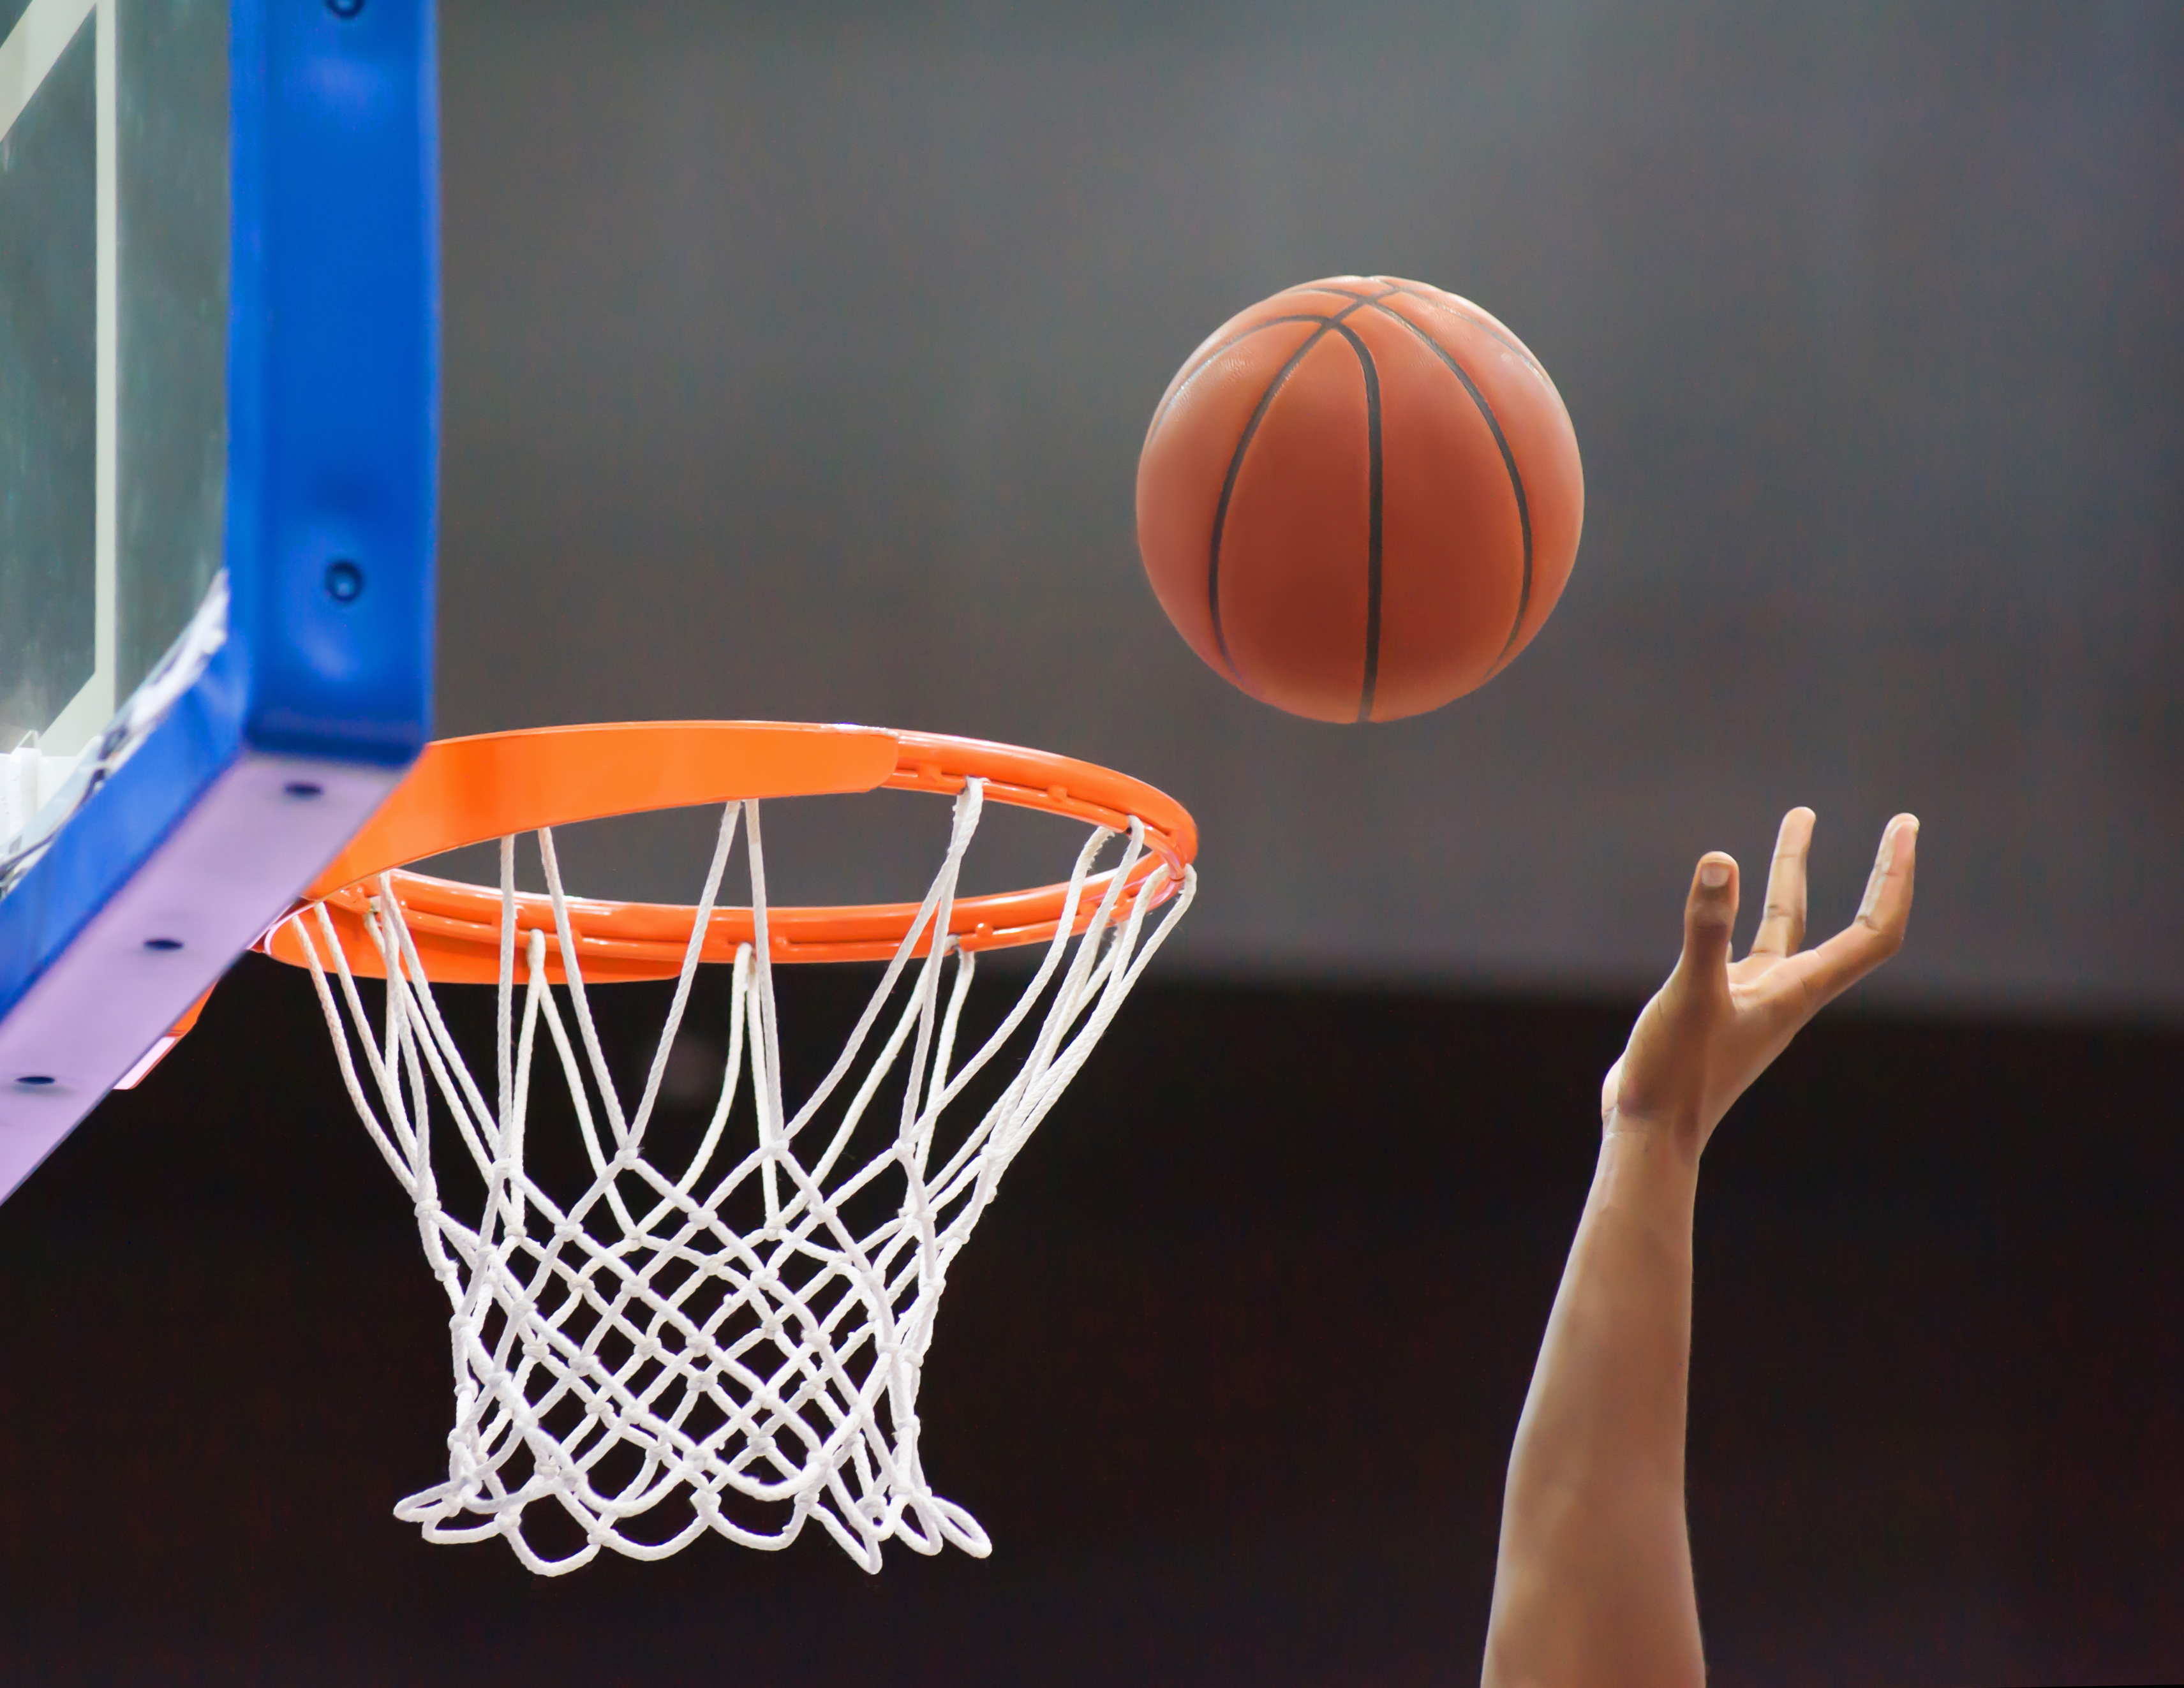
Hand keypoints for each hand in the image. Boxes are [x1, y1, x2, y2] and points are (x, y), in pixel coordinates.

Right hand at [1602, 808, 1918, 1159]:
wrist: (1650, 1133)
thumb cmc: (1678, 1074)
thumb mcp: (1692, 991)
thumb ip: (1707, 928)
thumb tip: (1720, 863)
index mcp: (1797, 992)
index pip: (1873, 932)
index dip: (1894, 879)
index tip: (1905, 828)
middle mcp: (1787, 994)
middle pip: (1844, 924)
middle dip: (1866, 869)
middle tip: (1898, 821)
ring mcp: (1753, 1001)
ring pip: (1786, 926)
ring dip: (1794, 874)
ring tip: (1798, 822)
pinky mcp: (1716, 1007)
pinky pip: (1745, 945)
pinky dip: (1740, 909)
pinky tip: (1720, 895)